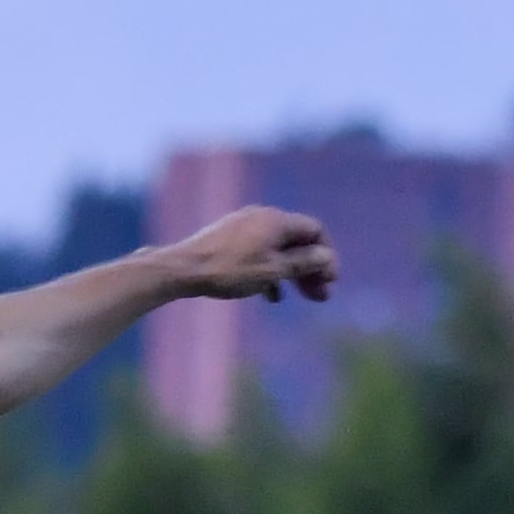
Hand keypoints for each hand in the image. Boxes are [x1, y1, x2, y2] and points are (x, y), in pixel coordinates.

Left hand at [167, 204, 335, 305]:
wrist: (182, 269)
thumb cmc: (230, 270)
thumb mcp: (273, 270)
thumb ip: (303, 263)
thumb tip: (326, 257)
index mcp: (276, 220)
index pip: (314, 231)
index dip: (326, 255)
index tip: (331, 280)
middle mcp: (262, 217)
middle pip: (297, 241)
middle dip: (311, 268)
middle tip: (321, 296)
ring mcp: (243, 227)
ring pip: (278, 248)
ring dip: (292, 272)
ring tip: (301, 296)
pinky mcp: (228, 239)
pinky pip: (258, 253)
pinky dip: (270, 270)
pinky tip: (271, 295)